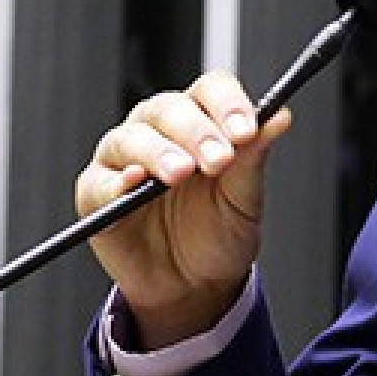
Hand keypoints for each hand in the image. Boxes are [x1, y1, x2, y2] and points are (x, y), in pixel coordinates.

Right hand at [76, 72, 291, 348]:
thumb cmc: (218, 232)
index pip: (211, 90)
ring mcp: (124, 158)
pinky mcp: (97, 192)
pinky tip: (135, 183)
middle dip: (197, 131)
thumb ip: (254, 157)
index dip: (228, 104)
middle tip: (218, 159)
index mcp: (201, 121)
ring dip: (158, 152)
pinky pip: (101, 181)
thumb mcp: (244, 198)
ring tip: (181, 172)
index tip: (246, 130)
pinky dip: (117, 181)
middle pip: (170, 109)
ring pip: (132, 137)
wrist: (194, 285)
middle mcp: (159, 130)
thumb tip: (279, 116)